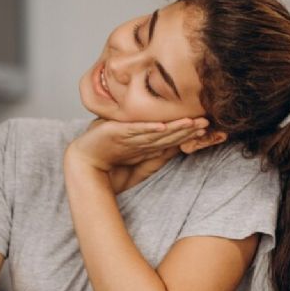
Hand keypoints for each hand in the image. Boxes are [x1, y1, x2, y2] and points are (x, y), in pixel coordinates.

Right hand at [66, 117, 208, 171]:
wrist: (83, 167)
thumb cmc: (110, 169)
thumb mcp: (140, 165)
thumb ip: (158, 156)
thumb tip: (178, 148)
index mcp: (143, 139)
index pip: (169, 135)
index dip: (187, 132)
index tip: (205, 128)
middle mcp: (136, 133)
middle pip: (165, 130)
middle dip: (185, 127)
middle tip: (206, 121)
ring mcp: (126, 131)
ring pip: (154, 129)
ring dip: (172, 126)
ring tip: (191, 123)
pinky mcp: (114, 131)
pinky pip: (134, 130)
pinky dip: (148, 128)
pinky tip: (161, 127)